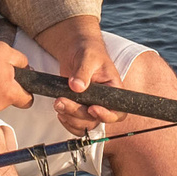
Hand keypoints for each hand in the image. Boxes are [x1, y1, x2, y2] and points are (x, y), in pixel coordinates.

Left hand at [34, 17, 118, 134]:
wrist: (76, 51)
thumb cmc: (88, 51)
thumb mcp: (87, 57)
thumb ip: (83, 72)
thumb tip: (77, 86)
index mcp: (114, 90)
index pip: (118, 112)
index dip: (106, 115)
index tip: (91, 108)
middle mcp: (104, 102)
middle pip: (96, 120)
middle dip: (77, 113)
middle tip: (62, 100)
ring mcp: (91, 106)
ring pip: (85, 124)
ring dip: (70, 118)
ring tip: (58, 103)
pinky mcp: (80, 108)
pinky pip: (76, 124)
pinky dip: (67, 121)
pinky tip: (60, 110)